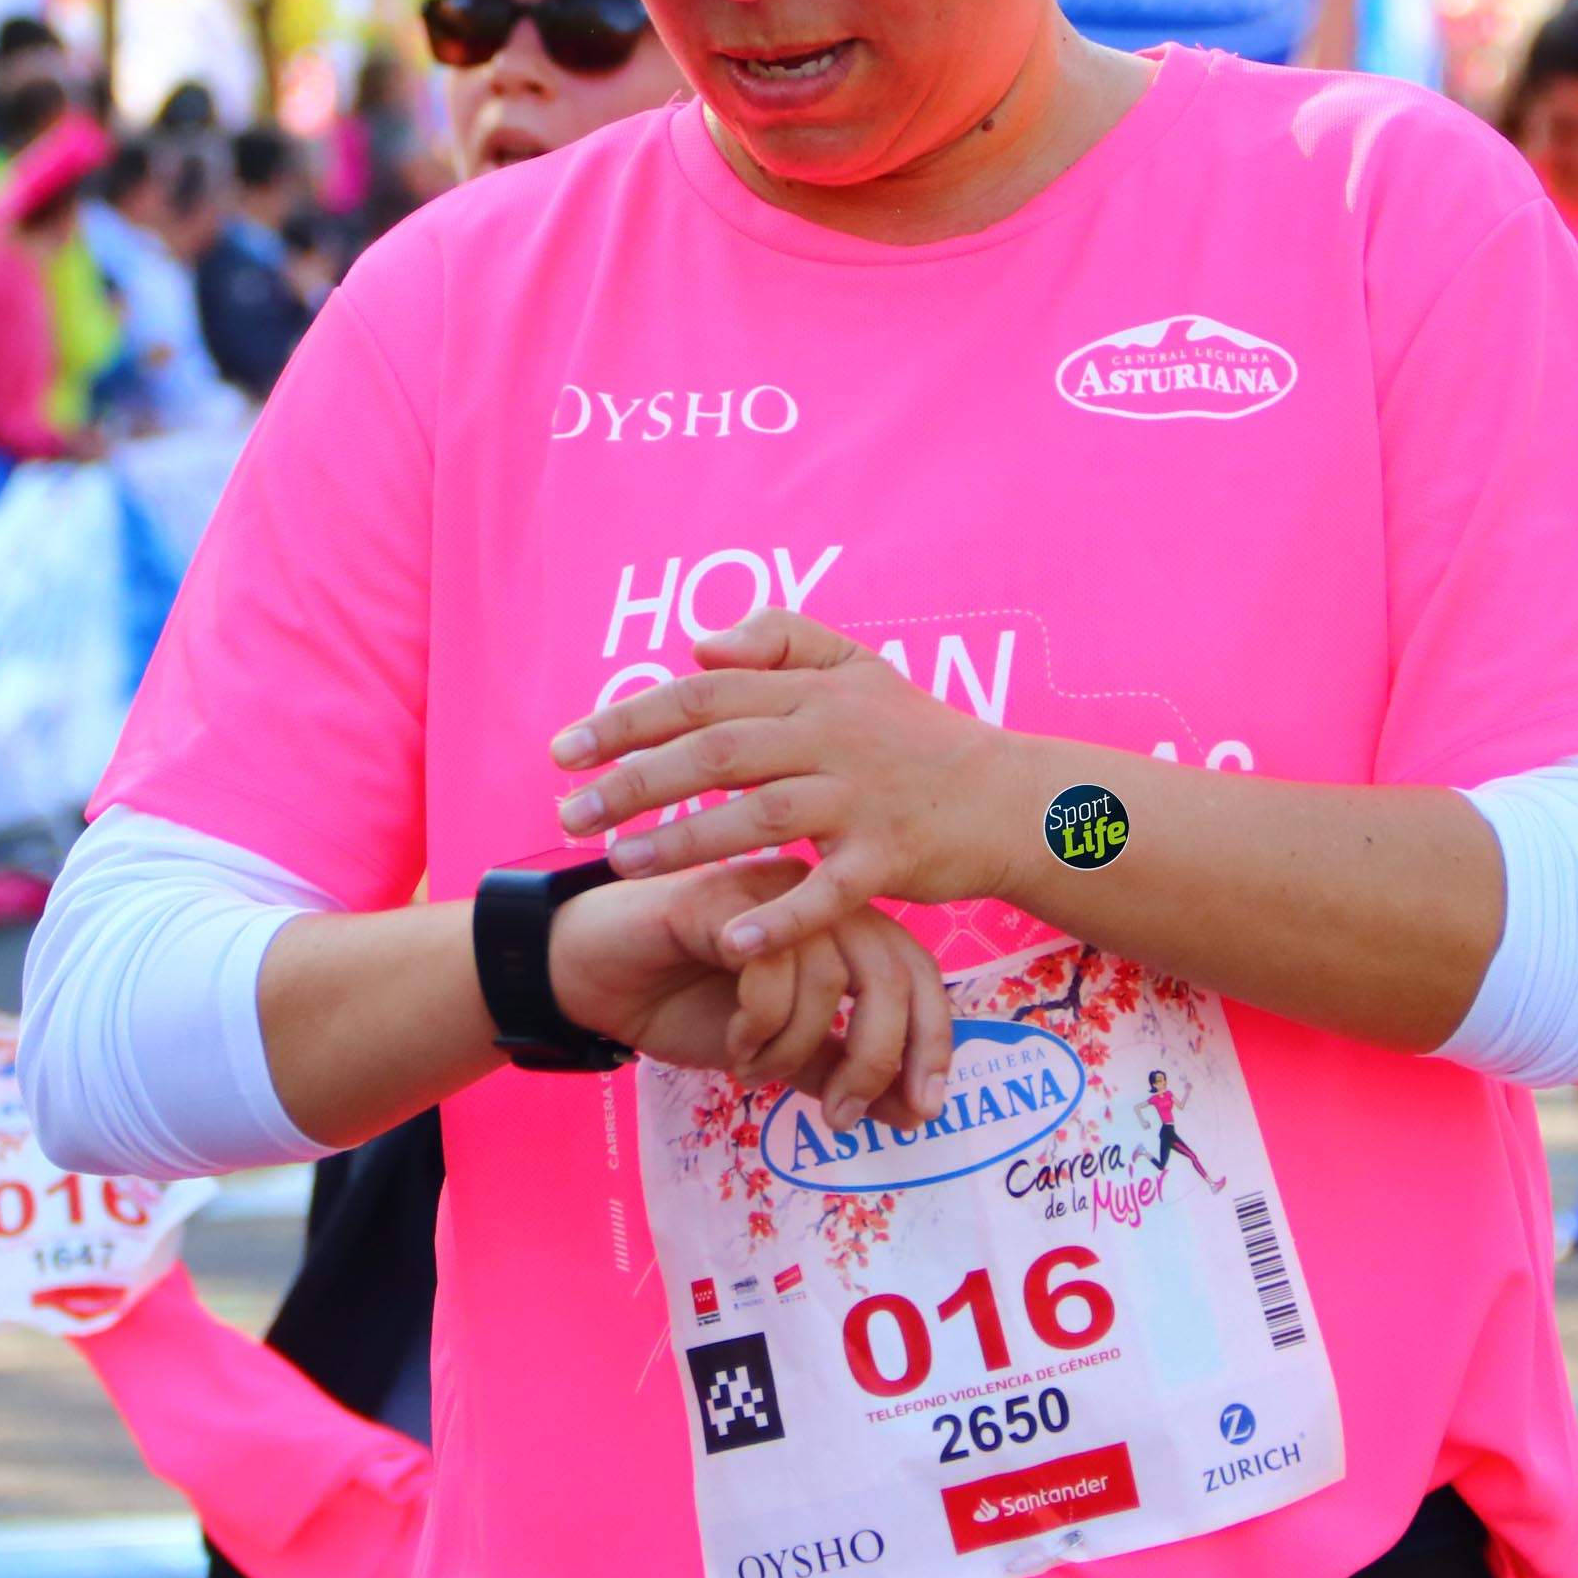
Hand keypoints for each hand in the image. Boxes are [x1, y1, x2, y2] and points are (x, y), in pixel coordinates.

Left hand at [551, 609, 1013, 958]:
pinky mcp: (892, 857)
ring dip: (684, 841)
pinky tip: (731, 938)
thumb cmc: (920, 736)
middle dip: (635, 781)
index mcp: (813, 691)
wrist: (1012, 798)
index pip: (703, 694)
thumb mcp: (857, 665)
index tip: (565, 747)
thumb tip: (696, 644)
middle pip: (718, 753)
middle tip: (570, 810)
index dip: (628, 718)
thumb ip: (779, 639)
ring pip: (760, 817)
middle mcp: (832, 737)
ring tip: (619, 862)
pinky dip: (782, 916)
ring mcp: (863, 798)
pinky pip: (829, 890)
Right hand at [551, 857, 952, 1133]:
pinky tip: (734, 1042)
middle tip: (839, 1115)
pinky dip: (759, 1024)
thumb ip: (841, 1069)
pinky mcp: (726, 898)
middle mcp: (818, 898)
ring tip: (755, 1068)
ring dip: (797, 1048)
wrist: (596, 978)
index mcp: (842, 925)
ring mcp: (774, 891)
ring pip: (831, 978)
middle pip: (890, 975)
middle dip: (874, 1059)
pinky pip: (772, 968)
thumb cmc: (687, 1004)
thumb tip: (915, 1113)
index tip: (921, 1111)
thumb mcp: (782, 1049)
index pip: (917, 975)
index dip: (931, 1044)